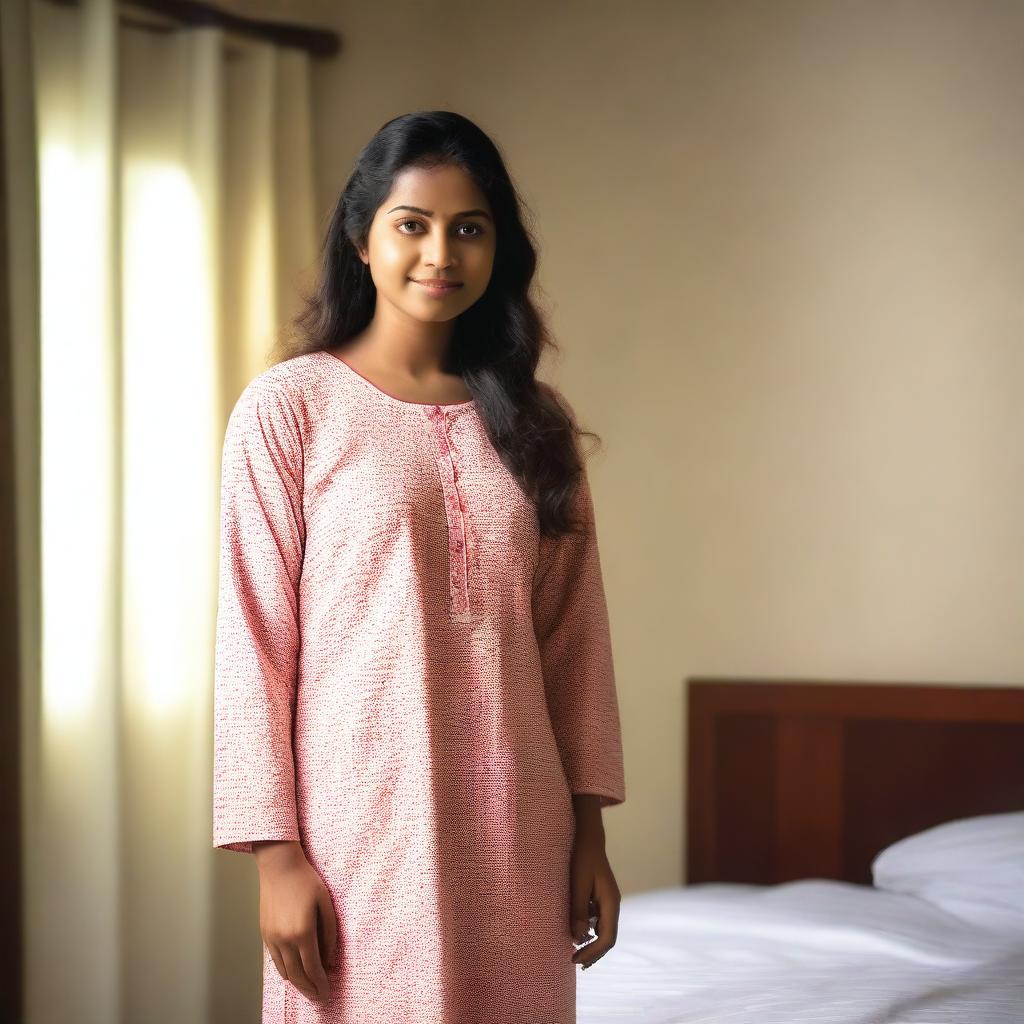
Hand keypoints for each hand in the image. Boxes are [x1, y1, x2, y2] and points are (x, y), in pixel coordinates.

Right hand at [253, 841, 337, 1001]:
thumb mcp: (326, 903)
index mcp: (303, 931)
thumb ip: (329, 932)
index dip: (321, 984)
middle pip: (297, 975)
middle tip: (319, 997)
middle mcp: (285, 939)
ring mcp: (272, 937)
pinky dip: (285, 970)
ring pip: (284, 971)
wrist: (279, 866)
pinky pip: (275, 960)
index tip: (327, 993)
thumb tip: (330, 958)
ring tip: (308, 988)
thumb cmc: (305, 880)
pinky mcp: (264, 933)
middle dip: (309, 990)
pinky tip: (294, 972)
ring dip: (297, 983)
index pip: (313, 968)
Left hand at [568, 823, 620, 969]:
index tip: (575, 959)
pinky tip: (576, 933)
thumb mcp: (577, 885)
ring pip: (603, 930)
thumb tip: (578, 939)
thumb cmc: (582, 859)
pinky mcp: (601, 898)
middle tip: (574, 961)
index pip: (607, 937)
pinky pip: (598, 920)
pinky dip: (589, 931)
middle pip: (607, 938)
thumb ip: (578, 911)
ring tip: (575, 952)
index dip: (592, 952)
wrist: (588, 839)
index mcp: (611, 902)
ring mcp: (609, 901)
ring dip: (591, 943)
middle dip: (592, 952)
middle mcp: (613, 904)